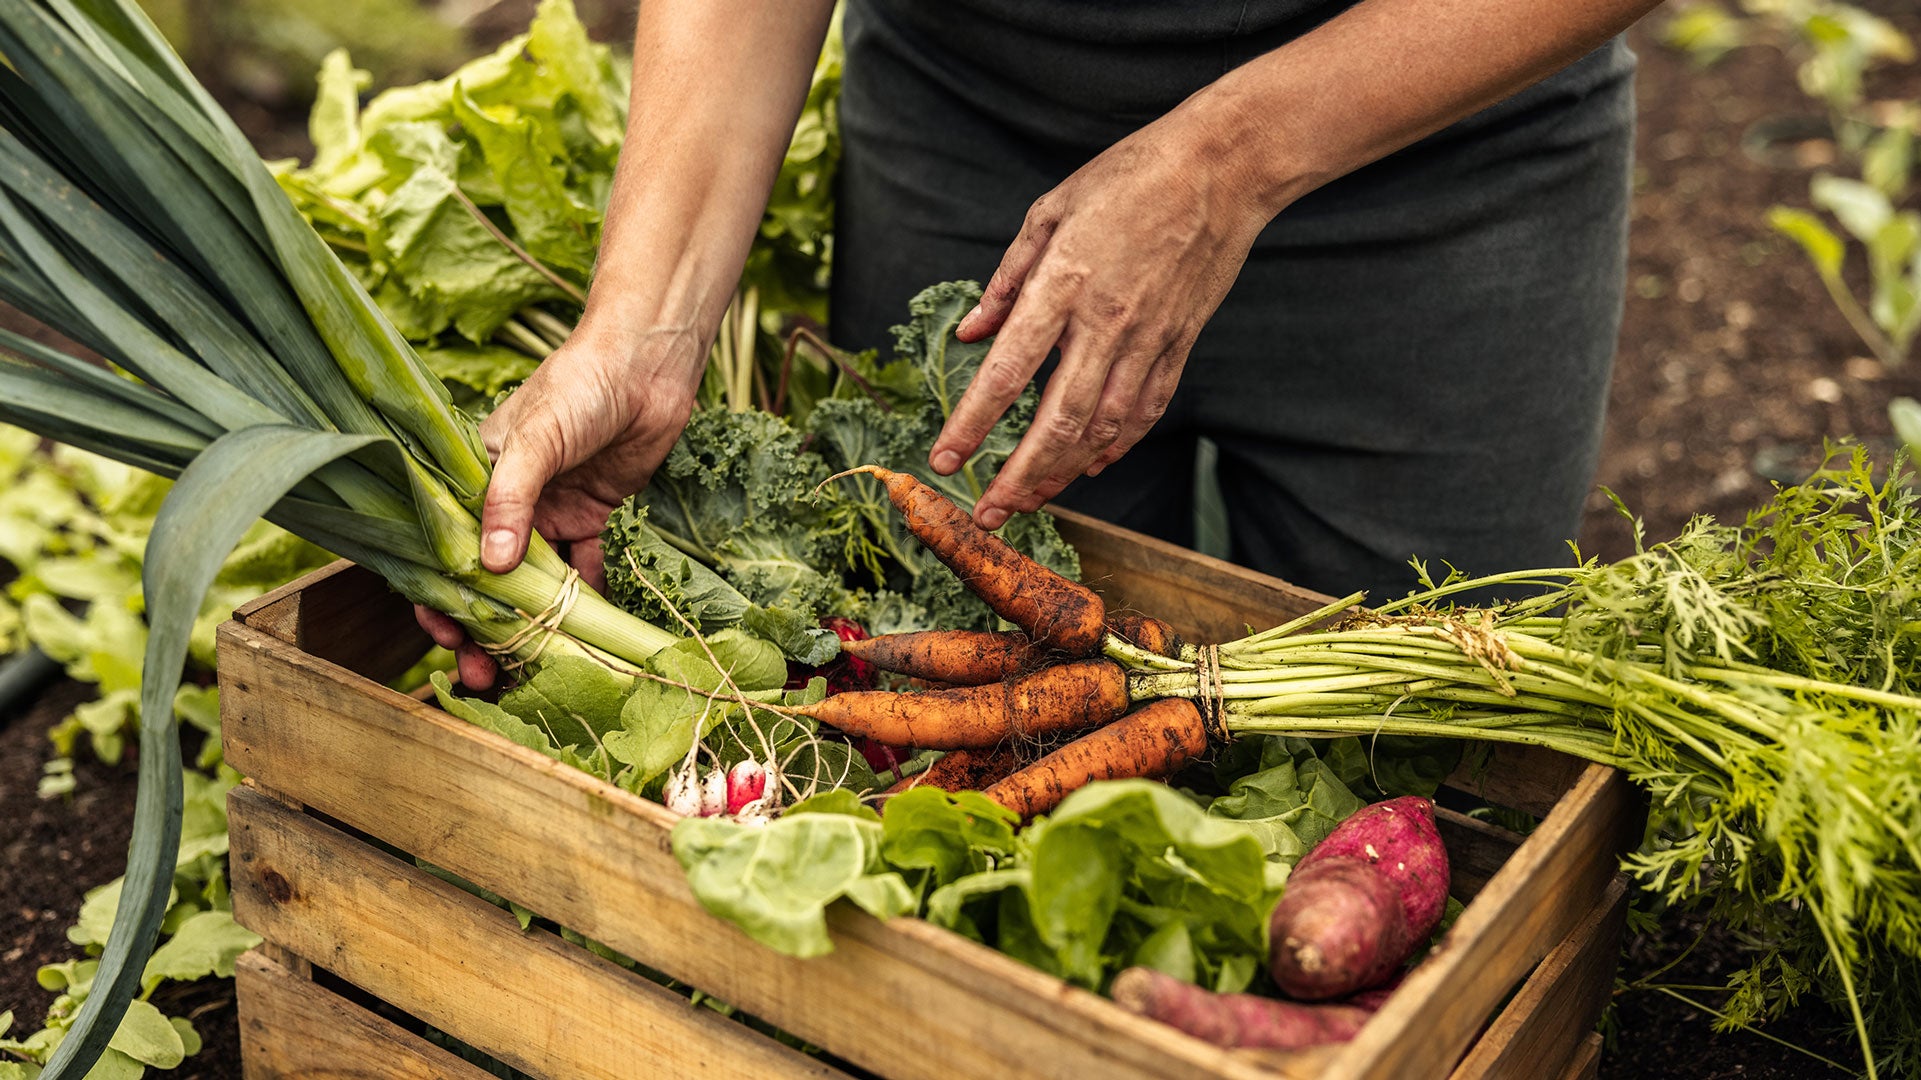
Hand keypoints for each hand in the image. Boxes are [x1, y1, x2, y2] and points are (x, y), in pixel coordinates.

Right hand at [414, 324, 702, 687]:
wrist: (647, 364)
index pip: (444, 546)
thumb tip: (488, 567)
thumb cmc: (579, 384)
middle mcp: (507, 500)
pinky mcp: (593, 518)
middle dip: (484, 629)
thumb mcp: (535, 437)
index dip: (440, 596)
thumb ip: (510, 499)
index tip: (445, 639)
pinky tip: (589, 637)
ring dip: (533, 627)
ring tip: (530, 673)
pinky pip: (585, 570)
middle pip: (487, 578)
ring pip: (534, 584)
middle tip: (486, 677)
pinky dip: (586, 602)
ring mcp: (550, 512)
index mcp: (472, 476)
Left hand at [930, 106, 1273, 529]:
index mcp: (1063, 284)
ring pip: (1103, 428)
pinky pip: (1145, 411)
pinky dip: (1116, 446)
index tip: (943, 460)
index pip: (1006, 372)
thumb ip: (1007, 278)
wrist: (1222, 168)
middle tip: (988, 513)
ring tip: (1030, 500)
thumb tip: (970, 332)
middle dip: (1018, 476)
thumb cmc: (1130, 176)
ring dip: (1063, 472)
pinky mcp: (1180, 344)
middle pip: (1057, 421)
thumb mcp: (1051, 211)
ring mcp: (1148, 339)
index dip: (971, 424)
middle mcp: (1106, 322)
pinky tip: (1091, 466)